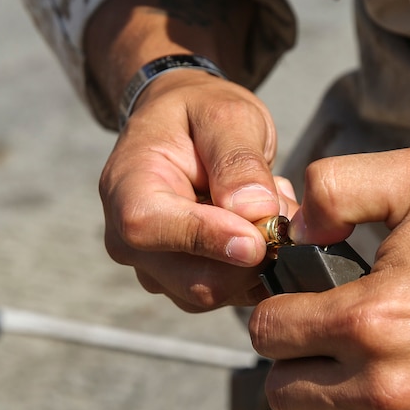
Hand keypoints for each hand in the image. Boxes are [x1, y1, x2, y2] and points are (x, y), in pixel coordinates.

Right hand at [99, 70, 295, 310]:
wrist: (188, 131)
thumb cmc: (200, 116)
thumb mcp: (226, 116)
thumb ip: (238, 160)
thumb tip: (253, 209)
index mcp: (126, 188)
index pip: (149, 228)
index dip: (206, 238)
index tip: (257, 237)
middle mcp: (129, 242)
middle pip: (192, 280)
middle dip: (251, 256)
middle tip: (283, 204)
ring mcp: (157, 271)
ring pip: (218, 293)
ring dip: (260, 259)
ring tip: (268, 203)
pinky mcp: (186, 286)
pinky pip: (232, 293)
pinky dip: (259, 266)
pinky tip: (261, 225)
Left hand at [249, 148, 409, 409]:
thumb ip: (339, 186)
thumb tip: (295, 229)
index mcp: (369, 318)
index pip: (269, 333)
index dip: (280, 313)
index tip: (304, 307)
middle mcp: (387, 387)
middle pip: (285, 392)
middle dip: (299, 362)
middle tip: (333, 341)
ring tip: (367, 376)